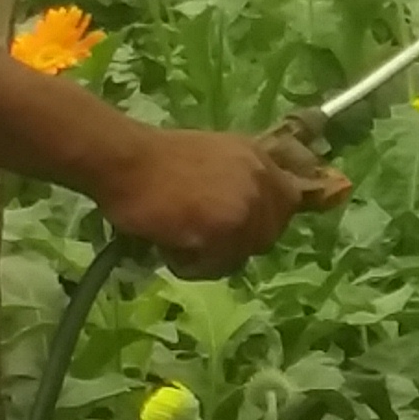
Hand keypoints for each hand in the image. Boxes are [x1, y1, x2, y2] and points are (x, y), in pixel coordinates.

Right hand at [93, 125, 347, 274]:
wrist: (124, 160)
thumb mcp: (220, 155)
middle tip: (200, 231)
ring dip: (212, 255)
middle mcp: (261, 181)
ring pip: (241, 254)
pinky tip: (170, 241)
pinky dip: (191, 263)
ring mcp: (243, 206)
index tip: (254, 225)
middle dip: (237, 241)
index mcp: (261, 161)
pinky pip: (215, 265)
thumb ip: (250, 175)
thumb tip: (289, 194)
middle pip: (267, 235)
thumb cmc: (160, 160)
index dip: (275, 218)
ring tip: (181, 234)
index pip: (294, 199)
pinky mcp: (221, 229)